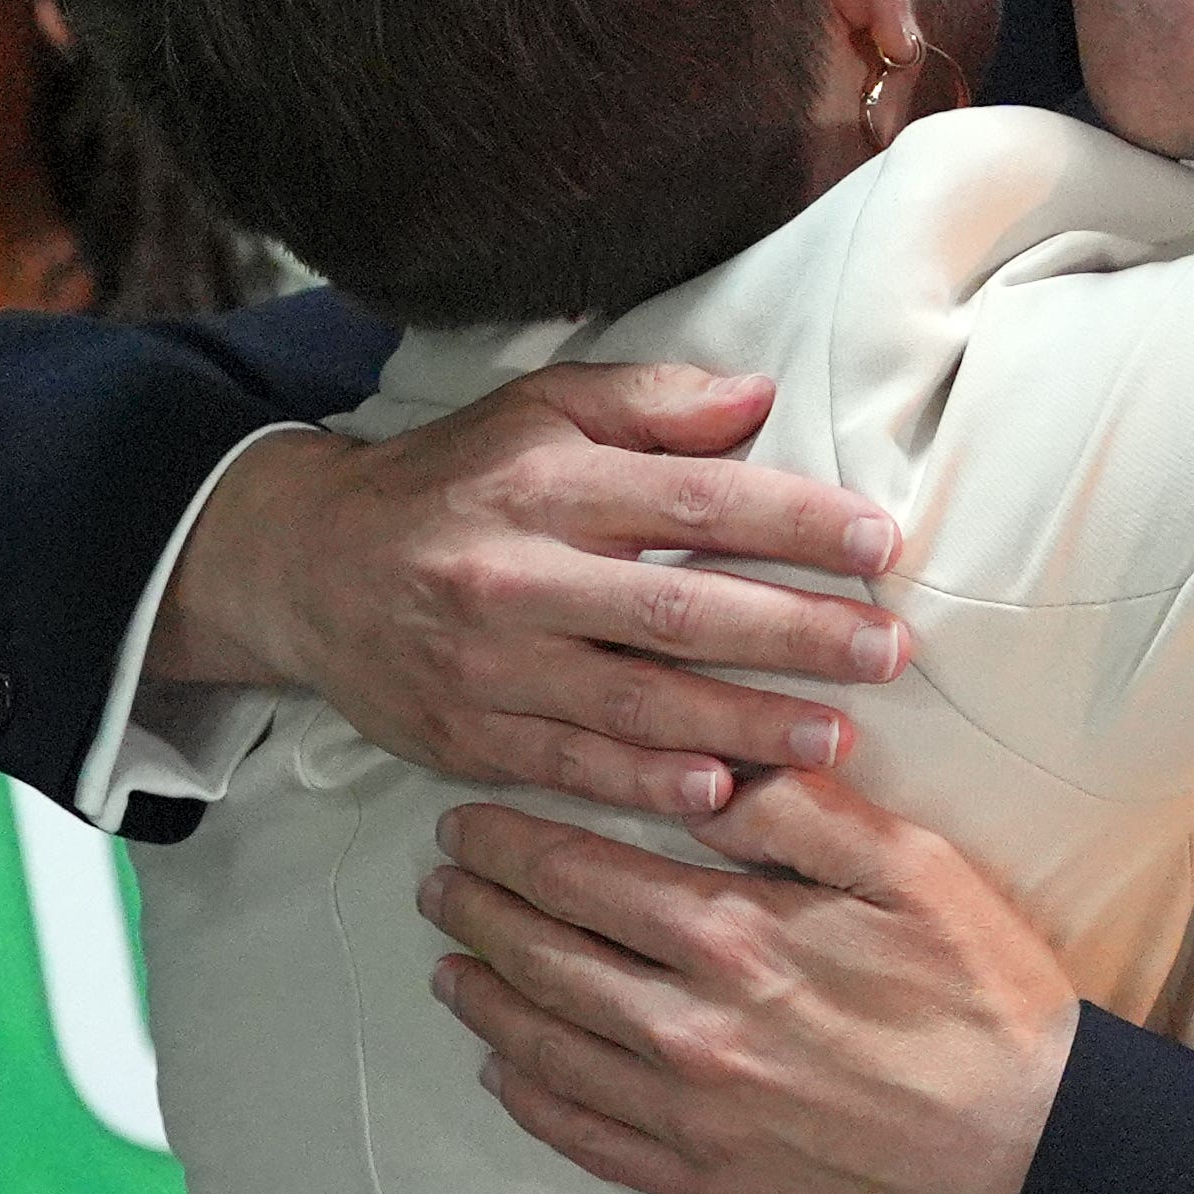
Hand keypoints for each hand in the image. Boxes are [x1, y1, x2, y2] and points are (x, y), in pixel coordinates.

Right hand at [158, 363, 910, 819]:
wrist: (306, 566)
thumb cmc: (453, 482)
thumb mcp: (539, 410)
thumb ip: (651, 403)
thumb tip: (759, 397)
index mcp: (548, 482)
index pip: (692, 500)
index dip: (791, 522)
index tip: (877, 545)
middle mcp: (519, 573)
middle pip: (678, 609)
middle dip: (793, 635)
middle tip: (888, 652)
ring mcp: (492, 664)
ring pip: (635, 703)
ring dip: (742, 725)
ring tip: (833, 738)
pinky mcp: (469, 735)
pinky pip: (571, 768)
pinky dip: (645, 788)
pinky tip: (718, 795)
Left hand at [422, 774, 1078, 1193]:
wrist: (1032, 1147)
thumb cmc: (981, 995)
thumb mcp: (913, 865)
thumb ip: (801, 811)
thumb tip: (706, 774)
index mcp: (734, 936)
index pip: (580, 876)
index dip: (510, 845)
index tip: (468, 823)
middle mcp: (689, 1028)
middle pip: (545, 959)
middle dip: (479, 913)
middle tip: (439, 885)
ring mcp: (691, 1116)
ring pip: (547, 1049)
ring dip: (487, 1000)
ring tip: (449, 966)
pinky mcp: (707, 1184)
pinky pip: (587, 1140)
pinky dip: (531, 1101)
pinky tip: (505, 1071)